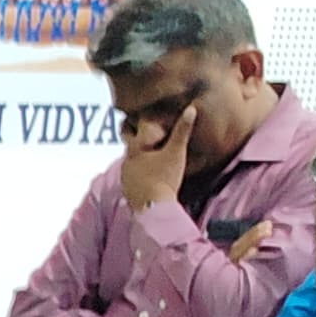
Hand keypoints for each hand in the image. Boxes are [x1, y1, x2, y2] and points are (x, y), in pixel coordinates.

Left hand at [119, 99, 196, 213]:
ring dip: (137, 155)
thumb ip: (182, 130)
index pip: (130, 127)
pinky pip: (132, 174)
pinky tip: (147, 172)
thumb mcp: (176, 152)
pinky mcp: (128, 189)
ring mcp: (125, 176)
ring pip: (129, 160)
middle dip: (134, 135)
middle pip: (127, 142)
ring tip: (148, 151)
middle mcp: (126, 160)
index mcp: (134, 148)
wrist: (155, 208)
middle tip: (142, 129)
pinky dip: (138, 170)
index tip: (139, 115)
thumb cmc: (165, 178)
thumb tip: (191, 108)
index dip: (136, 121)